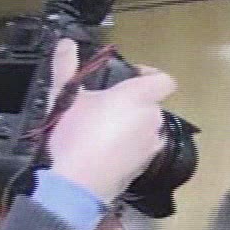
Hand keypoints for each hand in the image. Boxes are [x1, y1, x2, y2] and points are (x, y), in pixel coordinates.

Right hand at [45, 37, 178, 204]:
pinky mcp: (144, 166)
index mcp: (139, 97)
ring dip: (131, 125)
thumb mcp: (66, 96)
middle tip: (105, 104)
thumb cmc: (75, 139)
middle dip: (132, 102)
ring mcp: (151, 145)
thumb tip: (66, 44)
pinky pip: (141, 149)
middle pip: (152, 103)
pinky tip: (105, 150)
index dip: (150, 74)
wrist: (78, 185)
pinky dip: (129, 146)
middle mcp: (152, 119)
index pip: (164, 79)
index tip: (132, 76)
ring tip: (102, 128)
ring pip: (147, 127)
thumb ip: (67, 66)